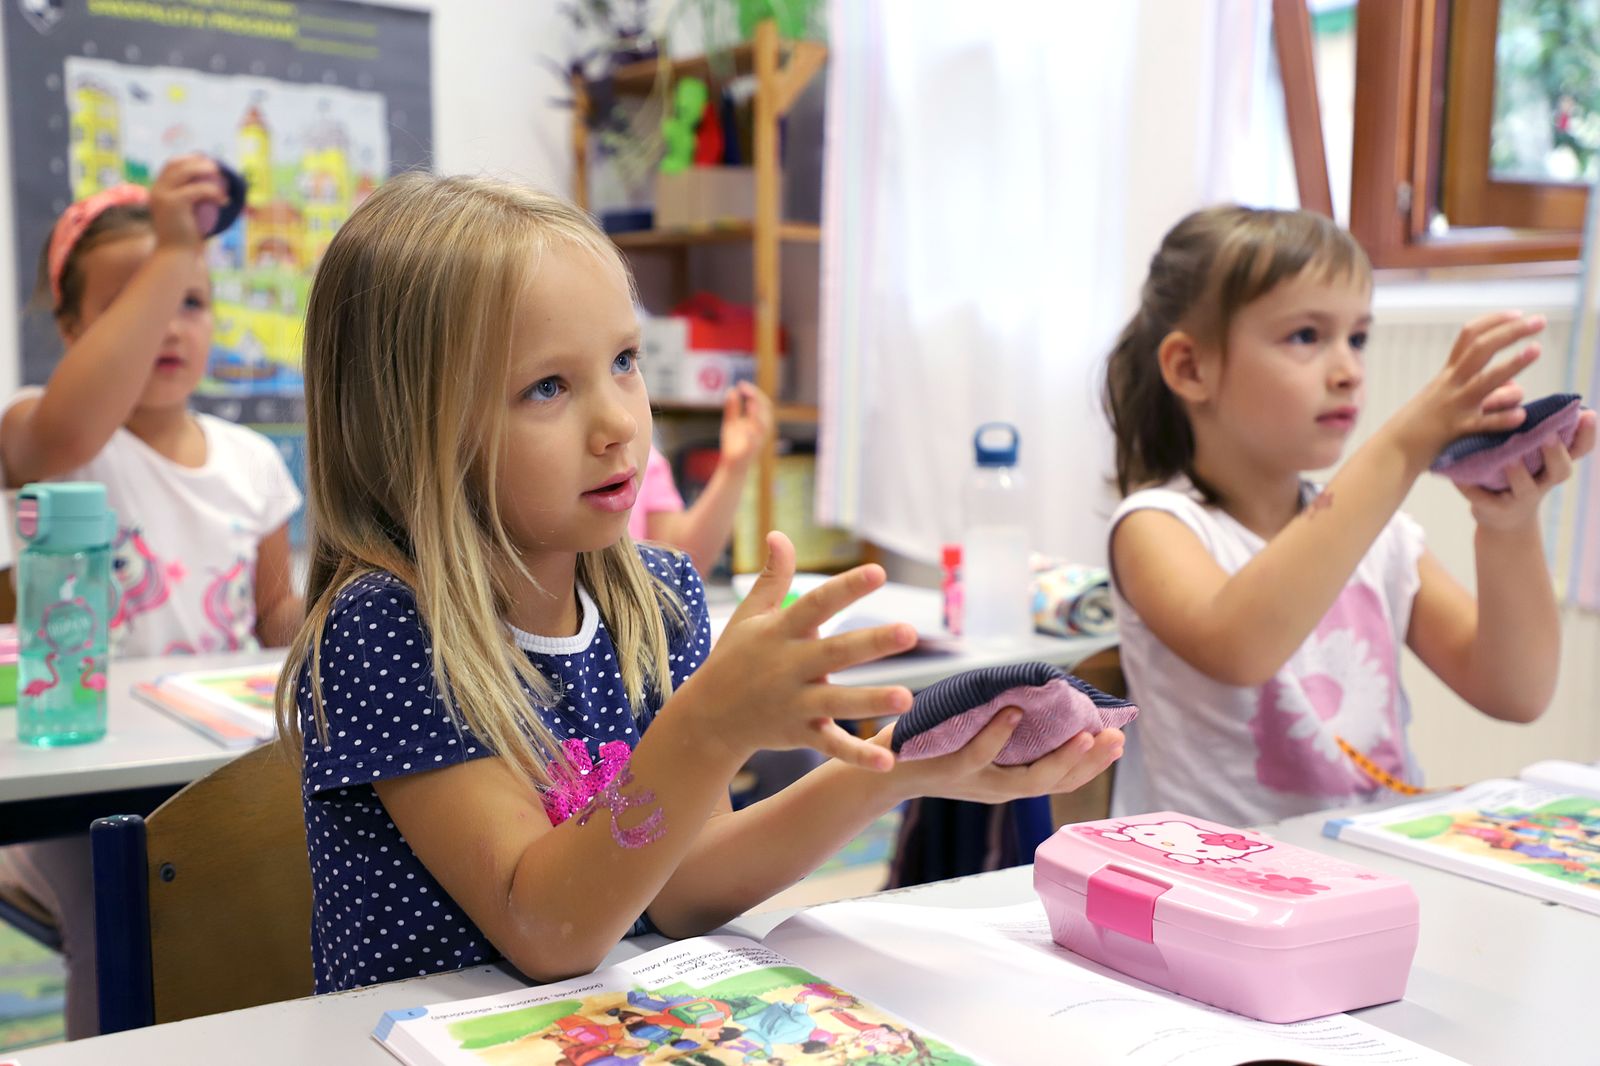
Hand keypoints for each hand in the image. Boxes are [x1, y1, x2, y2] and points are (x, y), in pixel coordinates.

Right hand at [149, 154, 224, 250]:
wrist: (177, 257)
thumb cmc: (186, 239)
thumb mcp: (189, 213)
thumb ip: (194, 198)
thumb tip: (215, 184)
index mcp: (158, 191)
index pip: (171, 165)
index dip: (190, 160)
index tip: (208, 164)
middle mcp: (156, 190)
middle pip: (176, 163)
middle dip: (198, 162)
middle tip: (218, 169)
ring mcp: (162, 196)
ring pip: (185, 171)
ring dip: (206, 171)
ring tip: (223, 181)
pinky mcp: (173, 203)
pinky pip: (198, 189)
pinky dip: (214, 192)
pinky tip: (224, 201)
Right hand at [675, 531, 914, 770]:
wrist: (707, 717)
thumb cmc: (735, 658)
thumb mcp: (749, 616)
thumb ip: (771, 577)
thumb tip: (778, 535)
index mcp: (780, 632)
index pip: (817, 604)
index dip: (847, 588)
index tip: (879, 572)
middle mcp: (789, 666)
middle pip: (835, 652)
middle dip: (871, 643)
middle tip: (910, 632)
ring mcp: (794, 702)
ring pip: (837, 702)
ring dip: (870, 700)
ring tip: (908, 698)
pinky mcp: (799, 733)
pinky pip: (831, 745)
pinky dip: (857, 755)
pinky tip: (888, 760)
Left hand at [719, 382, 774, 468]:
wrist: (731, 466)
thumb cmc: (733, 444)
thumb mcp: (731, 423)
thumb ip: (732, 408)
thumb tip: (732, 390)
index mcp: (758, 422)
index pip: (762, 403)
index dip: (754, 392)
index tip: (741, 383)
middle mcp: (761, 430)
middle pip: (766, 410)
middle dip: (757, 397)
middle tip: (744, 387)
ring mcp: (758, 441)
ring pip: (763, 426)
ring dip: (757, 414)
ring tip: (750, 402)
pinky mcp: (751, 452)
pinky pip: (754, 443)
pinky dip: (751, 434)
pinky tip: (745, 427)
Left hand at [873, 711, 1124, 804]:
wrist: (881, 769)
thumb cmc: (933, 746)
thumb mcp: (978, 737)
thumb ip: (1009, 726)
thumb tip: (1041, 691)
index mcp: (1008, 780)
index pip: (1061, 779)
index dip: (1092, 765)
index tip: (1119, 741)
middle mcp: (997, 788)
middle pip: (1053, 783)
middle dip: (1089, 763)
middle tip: (1117, 739)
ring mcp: (974, 782)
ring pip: (1024, 780)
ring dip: (1058, 757)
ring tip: (1085, 734)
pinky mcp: (947, 771)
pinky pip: (977, 755)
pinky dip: (998, 734)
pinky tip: (1014, 712)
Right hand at [1386, 312, 1545, 466]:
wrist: (1393, 451)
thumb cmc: (1421, 427)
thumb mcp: (1446, 401)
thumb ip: (1481, 390)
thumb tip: (1516, 387)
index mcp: (1447, 375)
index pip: (1469, 337)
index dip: (1493, 321)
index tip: (1518, 313)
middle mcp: (1451, 385)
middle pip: (1480, 349)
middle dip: (1510, 331)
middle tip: (1538, 320)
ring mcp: (1454, 406)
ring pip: (1485, 381)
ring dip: (1512, 364)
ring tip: (1535, 349)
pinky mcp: (1455, 431)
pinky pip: (1482, 424)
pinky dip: (1501, 419)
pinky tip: (1520, 416)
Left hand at [1458, 409, 1597, 531]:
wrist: (1498, 516)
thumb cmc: (1513, 470)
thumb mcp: (1523, 447)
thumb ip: (1520, 421)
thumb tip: (1511, 386)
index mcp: (1553, 463)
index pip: (1580, 448)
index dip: (1587, 433)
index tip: (1588, 414)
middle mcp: (1544, 481)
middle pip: (1561, 470)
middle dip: (1556, 454)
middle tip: (1548, 436)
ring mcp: (1520, 498)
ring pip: (1526, 488)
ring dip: (1519, 474)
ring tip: (1509, 459)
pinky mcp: (1495, 509)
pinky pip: (1484, 499)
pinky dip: (1471, 488)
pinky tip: (1457, 477)